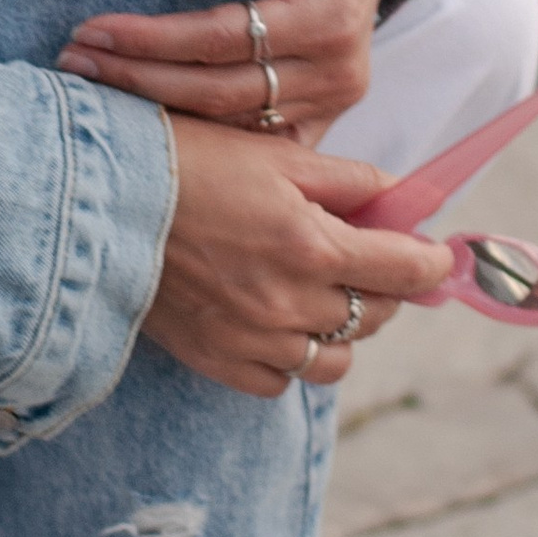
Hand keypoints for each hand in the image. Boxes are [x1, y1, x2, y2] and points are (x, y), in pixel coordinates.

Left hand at [58, 0, 404, 139]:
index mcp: (335, 17)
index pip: (225, 40)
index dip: (153, 40)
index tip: (92, 29)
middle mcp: (340, 73)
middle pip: (218, 92)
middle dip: (139, 80)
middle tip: (71, 61)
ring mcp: (331, 101)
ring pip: (228, 123)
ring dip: (157, 108)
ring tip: (89, 84)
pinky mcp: (317, 113)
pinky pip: (249, 137)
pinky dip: (195, 133)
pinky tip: (140, 117)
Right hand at [145, 114, 449, 396]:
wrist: (100, 199)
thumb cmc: (189, 160)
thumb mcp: (276, 155)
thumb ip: (349, 181)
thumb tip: (400, 199)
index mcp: (313, 245)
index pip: (405, 271)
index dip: (432, 263)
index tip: (437, 257)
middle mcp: (290, 302)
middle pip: (374, 316)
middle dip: (384, 287)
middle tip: (369, 260)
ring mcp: (253, 339)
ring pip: (334, 360)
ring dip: (341, 329)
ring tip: (322, 296)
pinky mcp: (215, 360)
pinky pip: (279, 381)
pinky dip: (290, 359)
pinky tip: (276, 322)